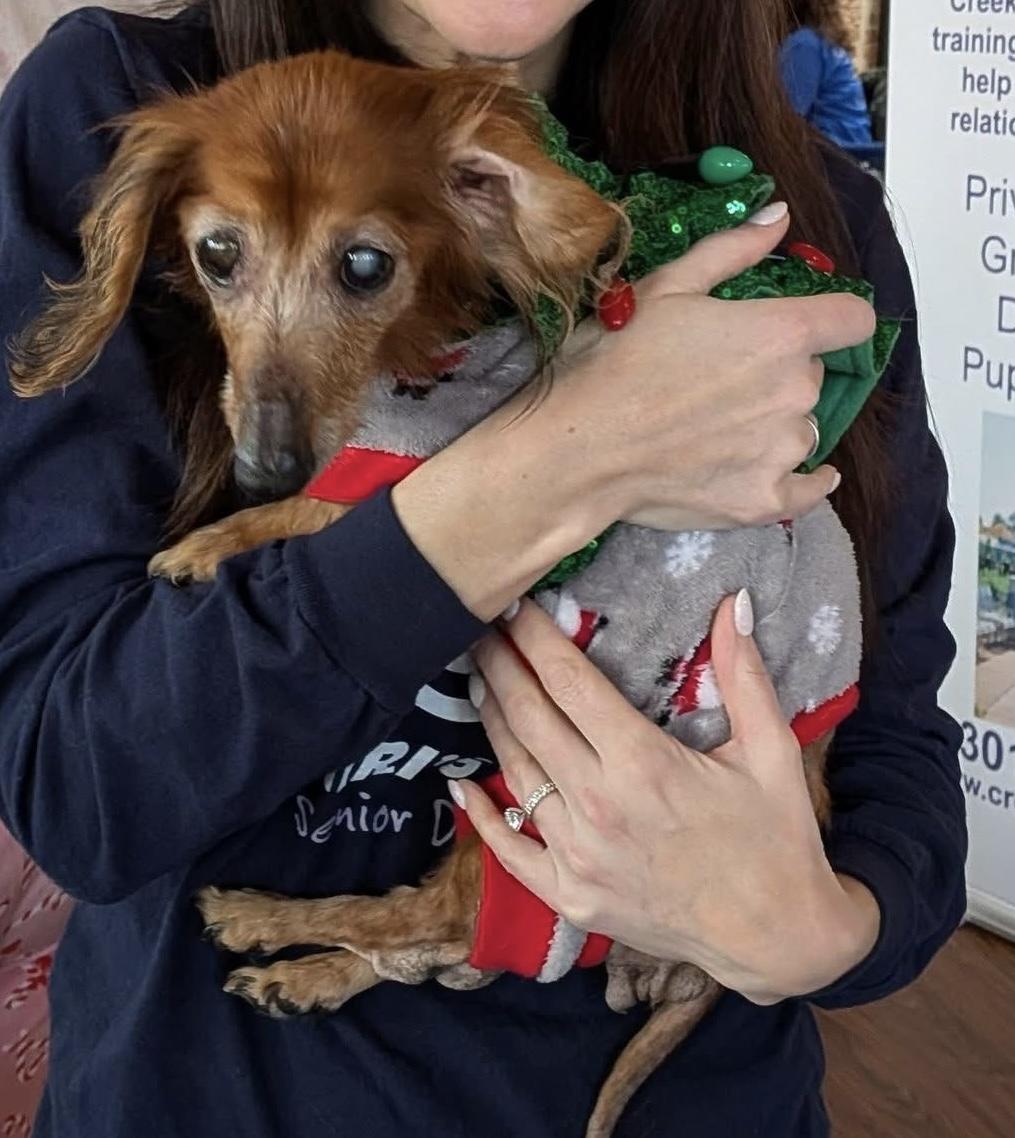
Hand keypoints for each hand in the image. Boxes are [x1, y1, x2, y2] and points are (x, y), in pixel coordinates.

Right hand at [395, 210, 874, 619]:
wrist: (577, 450)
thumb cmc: (614, 362)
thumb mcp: (665, 288)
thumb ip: (732, 251)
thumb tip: (781, 217)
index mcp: (781, 333)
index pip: (853, 320)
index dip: (832, 318)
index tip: (805, 326)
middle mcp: (796, 393)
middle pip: (813, 375)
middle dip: (778, 373)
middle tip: (720, 382)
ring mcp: (782, 453)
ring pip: (802, 429)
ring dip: (776, 426)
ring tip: (718, 431)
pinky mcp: (763, 502)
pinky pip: (808, 489)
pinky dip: (800, 480)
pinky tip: (776, 470)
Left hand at [453, 598, 880, 1003]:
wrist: (777, 938)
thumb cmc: (776, 838)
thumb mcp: (771, 751)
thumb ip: (744, 674)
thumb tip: (736, 602)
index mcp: (644, 763)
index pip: (569, 682)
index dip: (534, 639)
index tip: (514, 607)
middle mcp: (599, 806)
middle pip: (529, 718)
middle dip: (499, 666)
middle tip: (480, 632)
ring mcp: (578, 856)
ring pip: (515, 773)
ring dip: (490, 722)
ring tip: (477, 682)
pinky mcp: (569, 897)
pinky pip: (510, 851)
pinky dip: (482, 816)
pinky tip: (460, 786)